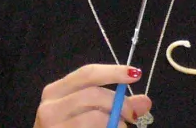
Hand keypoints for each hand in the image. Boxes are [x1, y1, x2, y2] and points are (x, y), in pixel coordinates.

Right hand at [33, 64, 152, 127]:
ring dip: (115, 124)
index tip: (135, 74)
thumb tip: (145, 102)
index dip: (112, 72)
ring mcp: (53, 126)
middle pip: (92, 94)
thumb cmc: (69, 127)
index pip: (86, 74)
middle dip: (118, 103)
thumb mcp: (89, 112)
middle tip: (132, 116)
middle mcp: (50, 107)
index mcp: (56, 91)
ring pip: (94, 118)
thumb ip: (115, 106)